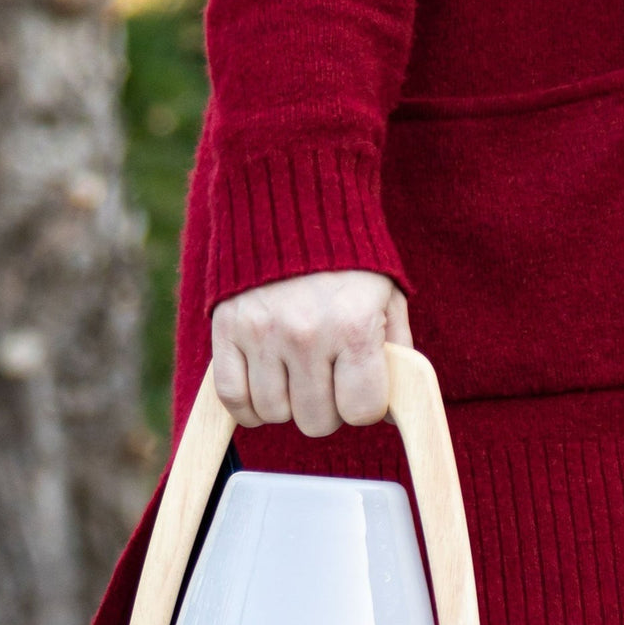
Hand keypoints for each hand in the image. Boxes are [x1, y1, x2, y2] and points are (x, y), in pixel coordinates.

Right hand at [210, 269, 413, 435]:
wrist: (293, 203)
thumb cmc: (350, 263)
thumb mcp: (389, 302)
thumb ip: (397, 358)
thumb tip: (389, 415)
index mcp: (354, 327)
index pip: (361, 411)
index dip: (364, 405)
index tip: (360, 385)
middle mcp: (306, 334)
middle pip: (317, 421)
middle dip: (327, 407)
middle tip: (327, 377)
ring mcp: (261, 333)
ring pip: (274, 414)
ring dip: (288, 403)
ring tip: (296, 372)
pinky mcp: (226, 329)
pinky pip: (231, 398)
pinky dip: (248, 405)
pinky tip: (264, 388)